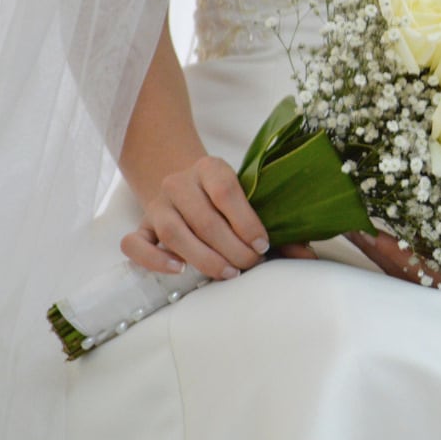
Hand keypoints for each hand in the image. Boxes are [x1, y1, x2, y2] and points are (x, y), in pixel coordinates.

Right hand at [121, 155, 272, 278]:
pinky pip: (134, 244)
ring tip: (227, 272)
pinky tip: (179, 269)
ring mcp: (157, 205)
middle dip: (231, 248)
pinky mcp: (141, 227)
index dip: (246, 222)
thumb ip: (278, 228)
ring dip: (203, 258)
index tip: (263, 244)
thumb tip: (306, 256)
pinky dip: (154, 260)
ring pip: (172, 233)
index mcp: (210, 167)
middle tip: (250, 264)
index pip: (225, 192)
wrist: (186, 185)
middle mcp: (178, 182)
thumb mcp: (250, 201)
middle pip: (203, 219)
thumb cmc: (225, 200)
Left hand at [347, 188, 440, 292]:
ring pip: (416, 261)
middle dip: (378, 249)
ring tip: (355, 216)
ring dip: (385, 242)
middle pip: (412, 271)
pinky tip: (386, 214)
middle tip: (345, 221)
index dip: (398, 257)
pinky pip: (430, 247)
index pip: (430, 274)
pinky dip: (405, 232)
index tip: (371, 234)